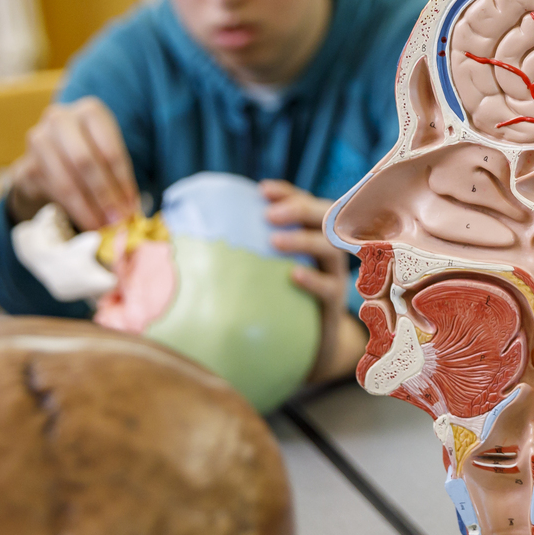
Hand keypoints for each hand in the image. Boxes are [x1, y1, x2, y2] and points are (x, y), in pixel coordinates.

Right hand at [5, 97, 138, 229]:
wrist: (48, 158)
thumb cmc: (89, 154)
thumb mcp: (107, 155)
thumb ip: (118, 177)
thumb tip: (130, 211)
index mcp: (90, 112)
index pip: (110, 150)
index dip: (122, 182)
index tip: (132, 207)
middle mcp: (60, 119)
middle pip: (85, 162)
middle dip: (104, 196)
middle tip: (118, 220)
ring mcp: (38, 140)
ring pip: (66, 180)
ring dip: (87, 208)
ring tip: (104, 227)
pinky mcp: (26, 166)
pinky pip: (51, 192)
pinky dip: (72, 210)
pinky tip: (87, 223)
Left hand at [262, 180, 367, 381]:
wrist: (309, 344)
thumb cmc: (280, 298)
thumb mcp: (270, 269)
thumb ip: (251, 249)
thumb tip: (197, 230)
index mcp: (315, 235)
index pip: (307, 204)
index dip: (288, 193)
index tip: (262, 190)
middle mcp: (330, 251)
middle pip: (328, 217)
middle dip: (300, 209)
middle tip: (269, 214)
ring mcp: (336, 277)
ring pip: (331, 249)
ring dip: (304, 240)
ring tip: (274, 241)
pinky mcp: (334, 304)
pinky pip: (330, 288)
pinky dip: (314, 280)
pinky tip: (294, 275)